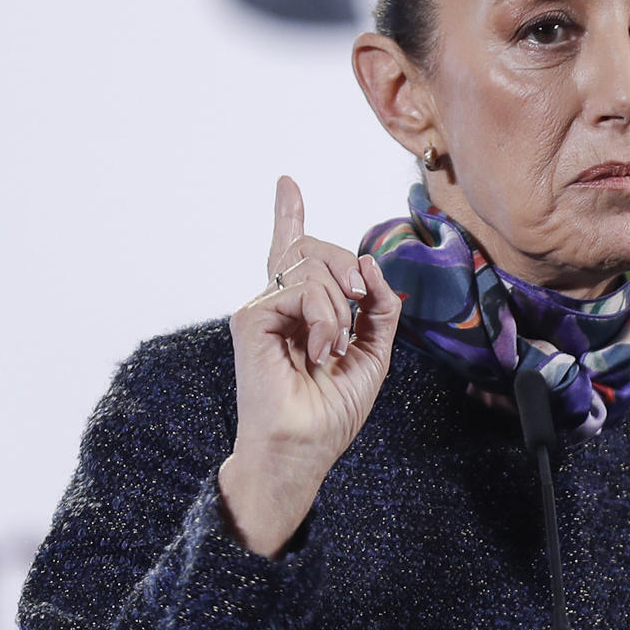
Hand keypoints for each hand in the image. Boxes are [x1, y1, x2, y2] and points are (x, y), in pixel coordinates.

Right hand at [219, 176, 400, 554]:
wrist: (303, 447)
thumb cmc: (332, 410)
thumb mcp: (374, 350)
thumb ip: (378, 305)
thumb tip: (368, 263)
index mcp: (302, 310)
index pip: (292, 251)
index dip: (288, 213)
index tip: (286, 182)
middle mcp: (277, 304)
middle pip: (314, 248)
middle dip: (347, 268)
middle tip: (360, 304)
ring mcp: (261, 309)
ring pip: (313, 263)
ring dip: (340, 305)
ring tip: (332, 348)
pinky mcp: (250, 318)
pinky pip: (302, 286)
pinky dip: (325, 317)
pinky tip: (320, 350)